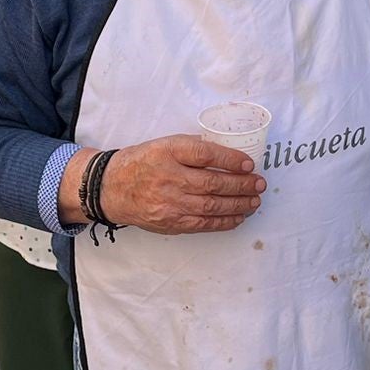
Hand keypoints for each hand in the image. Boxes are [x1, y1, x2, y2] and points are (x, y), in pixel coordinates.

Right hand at [67, 135, 263, 233]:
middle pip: (213, 183)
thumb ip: (191, 148)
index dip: (230, 159)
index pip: (205, 154)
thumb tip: (226, 154)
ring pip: (212, 206)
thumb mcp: (163, 145)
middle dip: (241, 184)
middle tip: (259, 183)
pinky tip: (238, 216)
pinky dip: (224, 221)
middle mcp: (169, 178)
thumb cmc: (141, 163)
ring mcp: (170, 203)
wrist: (111, 189)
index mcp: (167, 153)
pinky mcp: (171, 222)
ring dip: (238, 204)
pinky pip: (203, 224)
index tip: (248, 163)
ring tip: (254, 200)